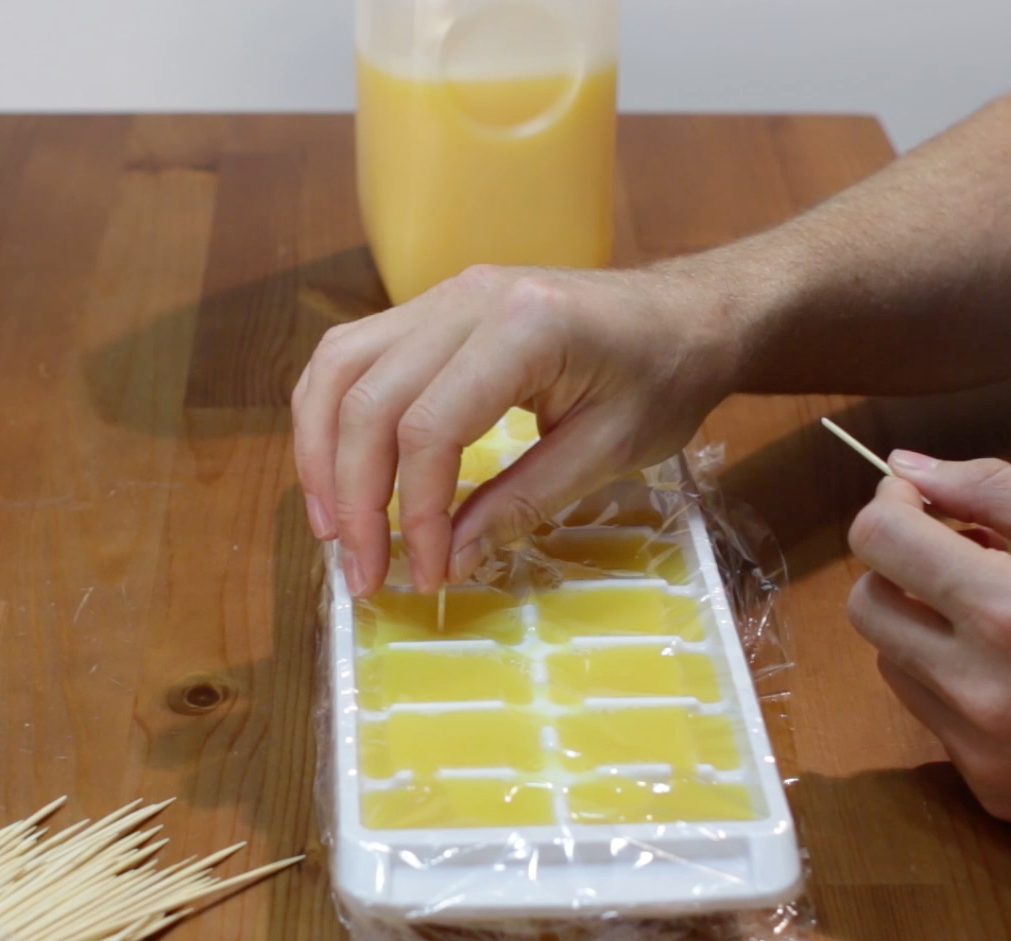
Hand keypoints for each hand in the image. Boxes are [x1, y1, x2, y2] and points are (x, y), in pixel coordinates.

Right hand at [291, 263, 739, 596]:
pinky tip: (340, 473)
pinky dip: (334, 417)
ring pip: (339, 369)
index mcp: (525, 327)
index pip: (429, 427)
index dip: (415, 512)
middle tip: (363, 573)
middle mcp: (467, 298)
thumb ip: (524, 502)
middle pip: (368, 400)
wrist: (688, 314)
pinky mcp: (432, 307)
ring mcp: (442, 294)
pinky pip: (353, 356)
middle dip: (353, 497)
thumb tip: (448, 559)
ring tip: (333, 528)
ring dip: (321, 453)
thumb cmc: (666, 378)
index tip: (427, 575)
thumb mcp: (611, 452)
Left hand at [844, 451, 1010, 843]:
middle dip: (898, 568)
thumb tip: (905, 466)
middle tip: (959, 553)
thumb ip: (991, 490)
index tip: (914, 502)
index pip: (880, 545)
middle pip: (868, 607)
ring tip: (1004, 615)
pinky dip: (957, 685)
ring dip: (925, 628)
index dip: (887, 510)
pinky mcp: (992, 792)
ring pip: (895, 664)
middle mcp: (983, 690)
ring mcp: (983, 750)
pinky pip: (934, 720)